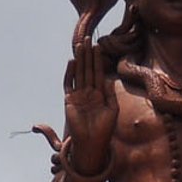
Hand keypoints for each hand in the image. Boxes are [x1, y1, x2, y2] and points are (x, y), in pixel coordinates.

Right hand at [61, 40, 115, 175]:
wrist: (92, 142)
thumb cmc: (105, 129)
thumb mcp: (112, 110)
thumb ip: (110, 94)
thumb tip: (107, 78)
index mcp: (100, 93)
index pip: (98, 72)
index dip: (98, 59)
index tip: (98, 46)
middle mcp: (89, 92)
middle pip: (87, 69)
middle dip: (88, 55)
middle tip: (88, 39)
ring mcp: (78, 95)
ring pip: (79, 73)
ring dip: (79, 60)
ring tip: (80, 46)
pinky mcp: (70, 100)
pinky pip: (69, 84)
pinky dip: (70, 73)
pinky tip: (72, 62)